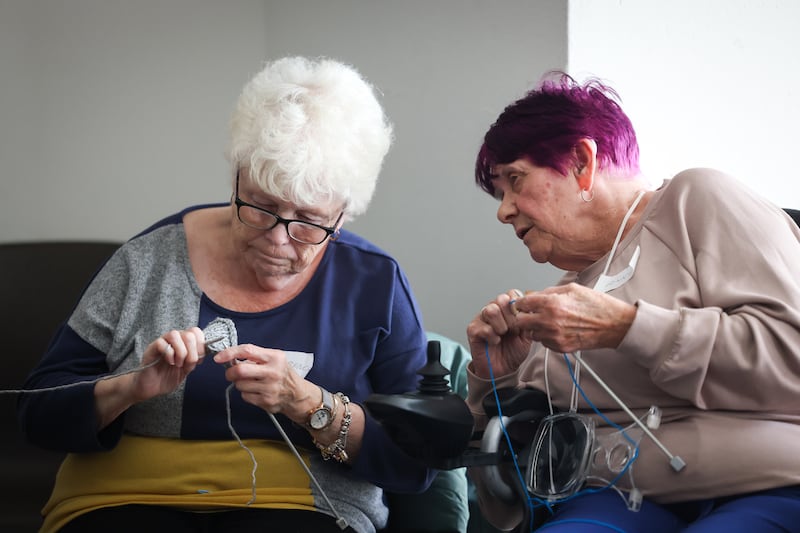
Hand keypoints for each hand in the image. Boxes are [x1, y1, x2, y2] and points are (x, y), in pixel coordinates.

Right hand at [131, 327, 207, 401]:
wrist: (150, 387)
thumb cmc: (167, 377)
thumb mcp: (187, 369)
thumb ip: (195, 359)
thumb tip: (206, 351)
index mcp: (183, 342)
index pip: (196, 332)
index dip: (201, 345)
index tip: (199, 360)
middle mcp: (174, 339)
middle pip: (189, 334)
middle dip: (192, 352)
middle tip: (187, 364)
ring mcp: (162, 342)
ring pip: (175, 335)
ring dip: (181, 352)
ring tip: (178, 364)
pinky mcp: (152, 348)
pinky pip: (162, 343)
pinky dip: (169, 354)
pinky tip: (170, 363)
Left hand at [214, 345, 314, 420]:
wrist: (297, 394)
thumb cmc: (281, 373)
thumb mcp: (274, 358)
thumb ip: (255, 356)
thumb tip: (230, 358)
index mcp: (274, 357)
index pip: (247, 350)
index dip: (229, 353)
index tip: (218, 357)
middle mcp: (273, 372)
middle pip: (240, 370)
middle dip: (230, 373)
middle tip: (231, 374)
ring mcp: (270, 388)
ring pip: (240, 385)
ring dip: (240, 384)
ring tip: (251, 383)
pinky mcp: (266, 401)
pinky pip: (245, 396)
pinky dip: (246, 394)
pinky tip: (256, 391)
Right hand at [467, 289, 532, 378]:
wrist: (503, 370)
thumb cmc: (513, 351)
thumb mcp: (527, 334)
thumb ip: (529, 320)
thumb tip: (532, 308)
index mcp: (506, 309)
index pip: (512, 294)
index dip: (518, 306)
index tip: (522, 320)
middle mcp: (493, 310)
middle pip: (501, 299)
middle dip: (511, 317)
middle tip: (513, 330)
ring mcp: (481, 319)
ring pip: (491, 310)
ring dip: (501, 326)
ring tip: (503, 335)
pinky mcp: (473, 330)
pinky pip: (484, 327)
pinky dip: (493, 337)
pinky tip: (494, 342)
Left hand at [512, 282, 635, 352]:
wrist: (615, 324)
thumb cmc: (597, 305)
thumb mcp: (572, 289)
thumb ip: (549, 292)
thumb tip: (535, 295)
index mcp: (551, 304)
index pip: (521, 304)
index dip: (521, 302)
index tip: (522, 303)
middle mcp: (550, 321)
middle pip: (521, 322)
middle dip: (524, 317)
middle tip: (532, 313)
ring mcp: (554, 336)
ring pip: (532, 334)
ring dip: (536, 328)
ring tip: (550, 321)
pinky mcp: (561, 347)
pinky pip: (544, 343)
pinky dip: (547, 337)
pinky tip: (558, 330)